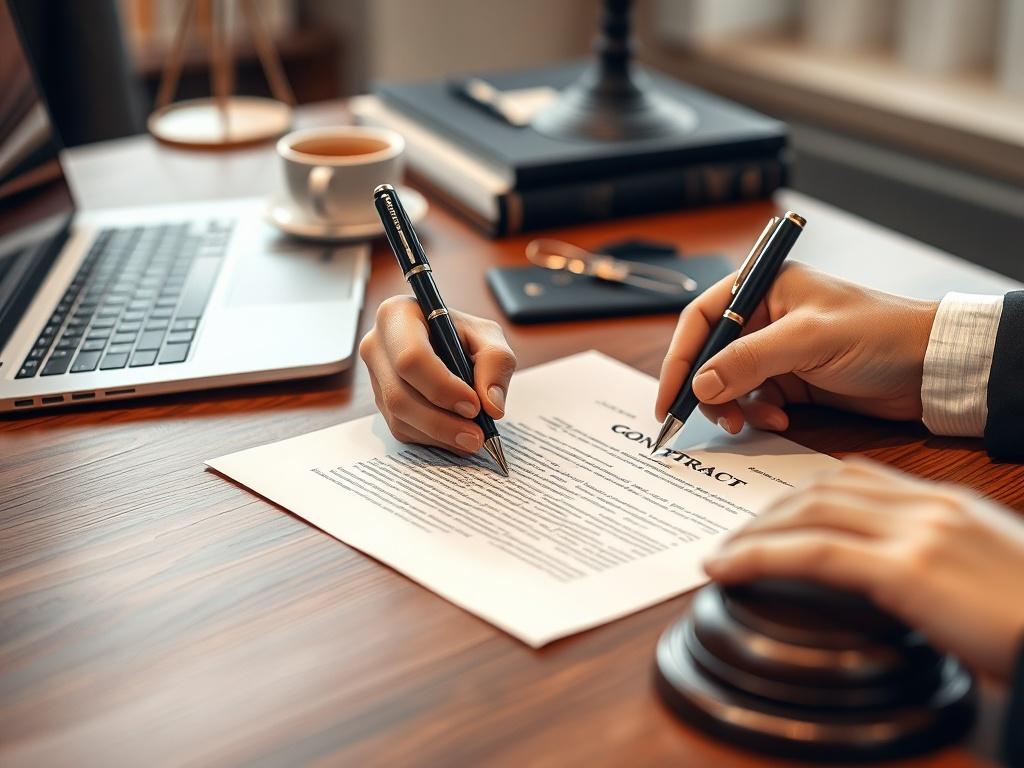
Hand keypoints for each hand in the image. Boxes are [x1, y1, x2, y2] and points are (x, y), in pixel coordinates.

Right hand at [359, 296, 516, 453]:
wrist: (450, 345)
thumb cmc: (465, 336)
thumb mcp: (488, 337)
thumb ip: (496, 363)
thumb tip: (491, 406)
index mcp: (397, 316)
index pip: (411, 358)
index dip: (442, 387)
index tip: (473, 405)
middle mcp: (376, 346)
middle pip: (399, 395)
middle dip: (441, 421)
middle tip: (477, 434)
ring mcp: (375, 377)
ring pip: (400, 418)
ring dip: (440, 434)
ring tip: (473, 437)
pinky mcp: (381, 402)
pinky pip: (402, 429)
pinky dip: (433, 438)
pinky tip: (456, 434)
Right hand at [656, 262, 938, 433]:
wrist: (932, 367)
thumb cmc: (879, 334)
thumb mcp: (808, 342)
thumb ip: (748, 361)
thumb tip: (699, 386)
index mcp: (763, 288)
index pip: (701, 320)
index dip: (679, 358)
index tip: (668, 397)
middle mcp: (764, 316)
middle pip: (710, 355)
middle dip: (706, 389)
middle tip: (713, 418)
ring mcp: (777, 350)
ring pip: (729, 382)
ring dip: (732, 405)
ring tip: (747, 421)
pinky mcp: (792, 379)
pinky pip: (755, 399)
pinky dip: (758, 413)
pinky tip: (779, 418)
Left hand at [704, 460, 1023, 678]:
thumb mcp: (984, 574)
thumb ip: (936, 562)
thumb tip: (896, 581)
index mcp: (947, 504)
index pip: (855, 478)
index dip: (803, 494)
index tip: (773, 516)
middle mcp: (928, 507)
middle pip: (824, 488)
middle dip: (771, 511)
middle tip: (736, 535)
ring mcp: (918, 533)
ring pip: (810, 513)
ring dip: (755, 532)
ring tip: (722, 555)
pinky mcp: (909, 569)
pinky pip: (811, 554)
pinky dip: (759, 557)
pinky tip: (728, 568)